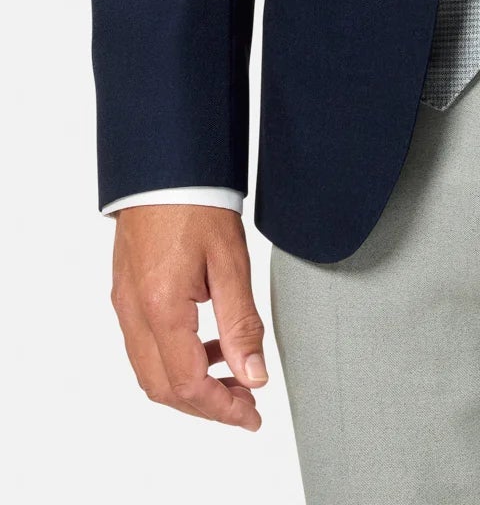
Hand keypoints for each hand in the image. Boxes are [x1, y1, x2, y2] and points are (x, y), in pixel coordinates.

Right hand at [109, 204, 267, 429]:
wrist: (164, 163)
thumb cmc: (197, 200)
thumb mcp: (231, 261)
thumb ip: (241, 323)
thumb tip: (254, 374)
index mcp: (161, 308)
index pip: (187, 384)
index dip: (222, 408)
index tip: (252, 415)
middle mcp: (134, 312)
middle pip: (163, 387)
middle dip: (206, 405)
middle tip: (246, 403)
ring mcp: (125, 303)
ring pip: (151, 370)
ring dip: (190, 384)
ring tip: (234, 374)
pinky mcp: (126, 292)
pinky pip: (145, 345)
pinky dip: (176, 359)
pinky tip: (208, 344)